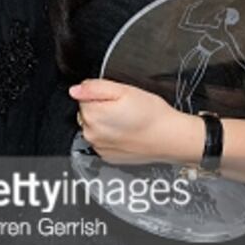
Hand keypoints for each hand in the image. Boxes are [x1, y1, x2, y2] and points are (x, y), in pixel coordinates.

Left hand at [70, 78, 200, 163]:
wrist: (169, 138)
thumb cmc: (151, 114)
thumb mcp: (124, 90)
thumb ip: (95, 88)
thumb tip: (75, 90)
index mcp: (93, 114)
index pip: (84, 97)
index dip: (102, 95)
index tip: (117, 98)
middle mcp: (91, 133)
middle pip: (88, 113)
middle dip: (102, 108)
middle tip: (124, 109)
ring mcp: (99, 147)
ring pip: (95, 127)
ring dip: (106, 123)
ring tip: (128, 122)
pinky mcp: (108, 156)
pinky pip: (103, 141)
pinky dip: (111, 137)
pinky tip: (128, 133)